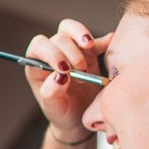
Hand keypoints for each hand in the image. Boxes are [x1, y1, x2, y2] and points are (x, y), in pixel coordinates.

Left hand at [24, 19, 112, 140]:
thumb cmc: (62, 113)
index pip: (39, 46)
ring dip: (83, 40)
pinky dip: (103, 40)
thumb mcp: (54, 109)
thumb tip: (58, 76)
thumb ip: (51, 93)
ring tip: (91, 51)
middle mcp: (52, 54)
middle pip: (59, 37)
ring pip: (72, 30)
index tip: (64, 69)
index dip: (51, 52)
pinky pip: (95, 40)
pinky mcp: (89, 53)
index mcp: (37, 66)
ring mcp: (71, 51)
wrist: (81, 119)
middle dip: (71, 52)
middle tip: (81, 73)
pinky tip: (110, 42)